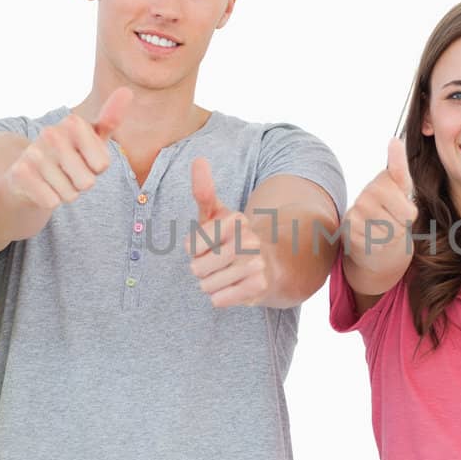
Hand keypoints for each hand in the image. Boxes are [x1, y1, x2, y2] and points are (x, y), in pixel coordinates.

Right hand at [6, 88, 131, 211]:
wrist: (29, 170)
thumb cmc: (69, 152)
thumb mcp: (92, 137)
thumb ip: (110, 118)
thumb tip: (127, 91)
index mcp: (73, 122)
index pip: (102, 165)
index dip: (97, 169)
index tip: (86, 159)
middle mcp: (51, 133)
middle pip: (87, 182)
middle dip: (81, 183)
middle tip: (69, 171)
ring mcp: (34, 152)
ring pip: (69, 194)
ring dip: (65, 192)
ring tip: (55, 178)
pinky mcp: (20, 173)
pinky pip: (51, 201)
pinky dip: (49, 199)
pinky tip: (41, 186)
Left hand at [187, 157, 274, 307]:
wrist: (270, 264)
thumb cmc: (233, 238)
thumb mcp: (217, 213)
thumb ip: (204, 191)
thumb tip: (199, 159)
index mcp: (235, 220)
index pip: (190, 246)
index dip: (194, 250)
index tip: (209, 245)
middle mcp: (248, 239)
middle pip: (197, 268)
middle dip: (201, 270)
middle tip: (217, 263)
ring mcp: (255, 263)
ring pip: (207, 285)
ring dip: (211, 284)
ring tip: (227, 275)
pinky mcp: (259, 286)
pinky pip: (219, 299)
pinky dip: (221, 297)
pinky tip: (234, 287)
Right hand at [343, 138, 418, 281]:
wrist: (367, 236)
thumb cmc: (388, 211)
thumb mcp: (400, 190)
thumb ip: (399, 168)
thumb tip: (394, 139)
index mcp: (383, 181)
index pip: (399, 177)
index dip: (399, 167)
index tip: (395, 146)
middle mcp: (369, 192)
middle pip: (407, 215)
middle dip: (404, 223)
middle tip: (393, 219)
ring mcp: (358, 210)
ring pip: (393, 231)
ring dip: (392, 236)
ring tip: (382, 228)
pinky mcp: (350, 229)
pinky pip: (378, 242)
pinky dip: (378, 245)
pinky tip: (371, 237)